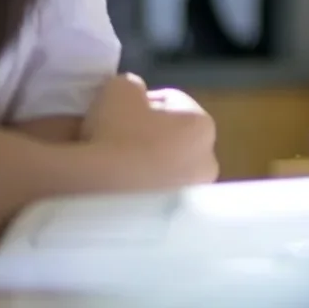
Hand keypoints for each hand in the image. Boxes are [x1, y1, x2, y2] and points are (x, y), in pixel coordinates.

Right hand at [81, 74, 218, 187]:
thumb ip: (132, 86)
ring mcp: (191, 195)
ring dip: (146, 163)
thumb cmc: (116, 134)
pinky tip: (116, 186)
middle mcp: (208, 162)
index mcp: (202, 125)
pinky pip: (155, 195)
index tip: (119, 109)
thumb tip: (133, 95)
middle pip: (173, 137)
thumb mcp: (119, 88)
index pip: (172, 101)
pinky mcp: (172, 221)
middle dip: (148, 134)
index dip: (142, 100)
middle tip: (115, 135)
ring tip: (113, 163)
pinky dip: (140, 188)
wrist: (100, 193)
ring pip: (166, 168)